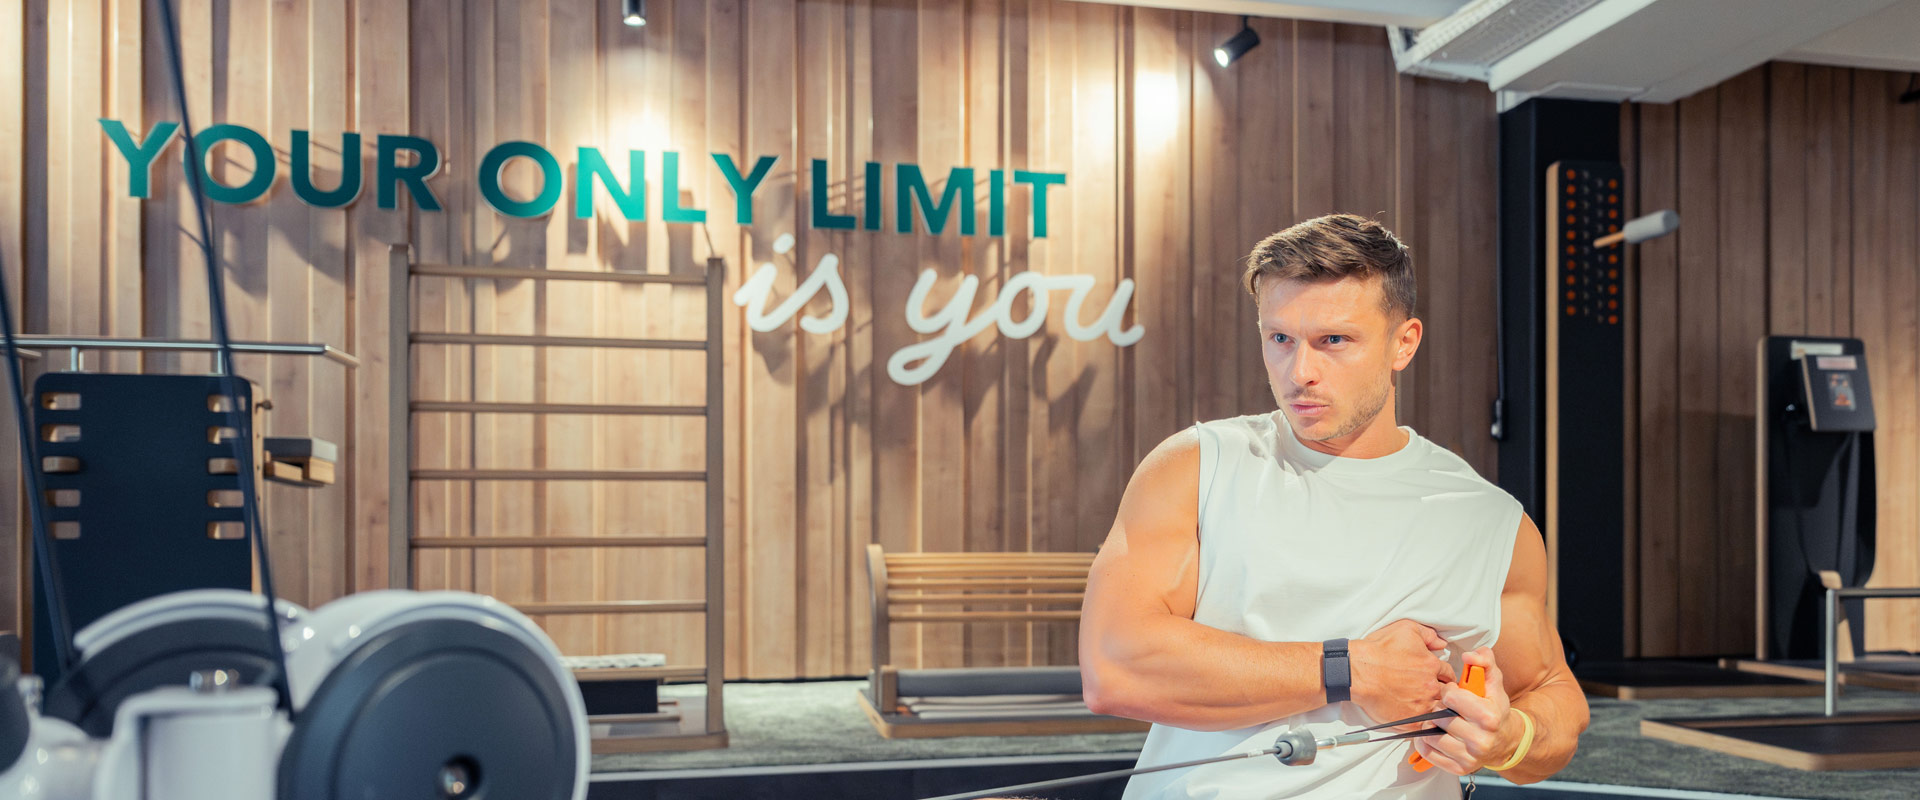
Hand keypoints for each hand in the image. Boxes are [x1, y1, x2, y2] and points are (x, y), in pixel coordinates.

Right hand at [1347, 620, 1453, 726]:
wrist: (1356, 672)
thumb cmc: (1377, 651)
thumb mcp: (1405, 630)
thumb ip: (1428, 635)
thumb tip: (1442, 643)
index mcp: (1432, 666)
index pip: (1448, 674)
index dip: (1443, 676)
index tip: (1437, 679)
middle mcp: (1430, 687)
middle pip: (1448, 694)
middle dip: (1442, 692)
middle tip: (1431, 692)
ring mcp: (1422, 706)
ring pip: (1440, 711)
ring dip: (1435, 708)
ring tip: (1423, 705)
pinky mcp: (1411, 721)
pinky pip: (1427, 726)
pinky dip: (1425, 723)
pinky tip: (1417, 717)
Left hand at [1412, 648, 1520, 774]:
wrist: (1506, 741)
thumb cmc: (1495, 708)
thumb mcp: (1494, 682)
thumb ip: (1484, 662)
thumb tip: (1470, 654)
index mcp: (1489, 717)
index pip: (1452, 697)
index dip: (1449, 691)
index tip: (1453, 693)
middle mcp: (1480, 740)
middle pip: (1440, 717)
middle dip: (1439, 708)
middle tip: (1446, 708)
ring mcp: (1470, 757)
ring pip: (1432, 736)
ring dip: (1430, 725)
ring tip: (1440, 721)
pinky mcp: (1459, 769)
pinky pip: (1429, 753)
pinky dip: (1425, 742)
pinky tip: (1433, 734)